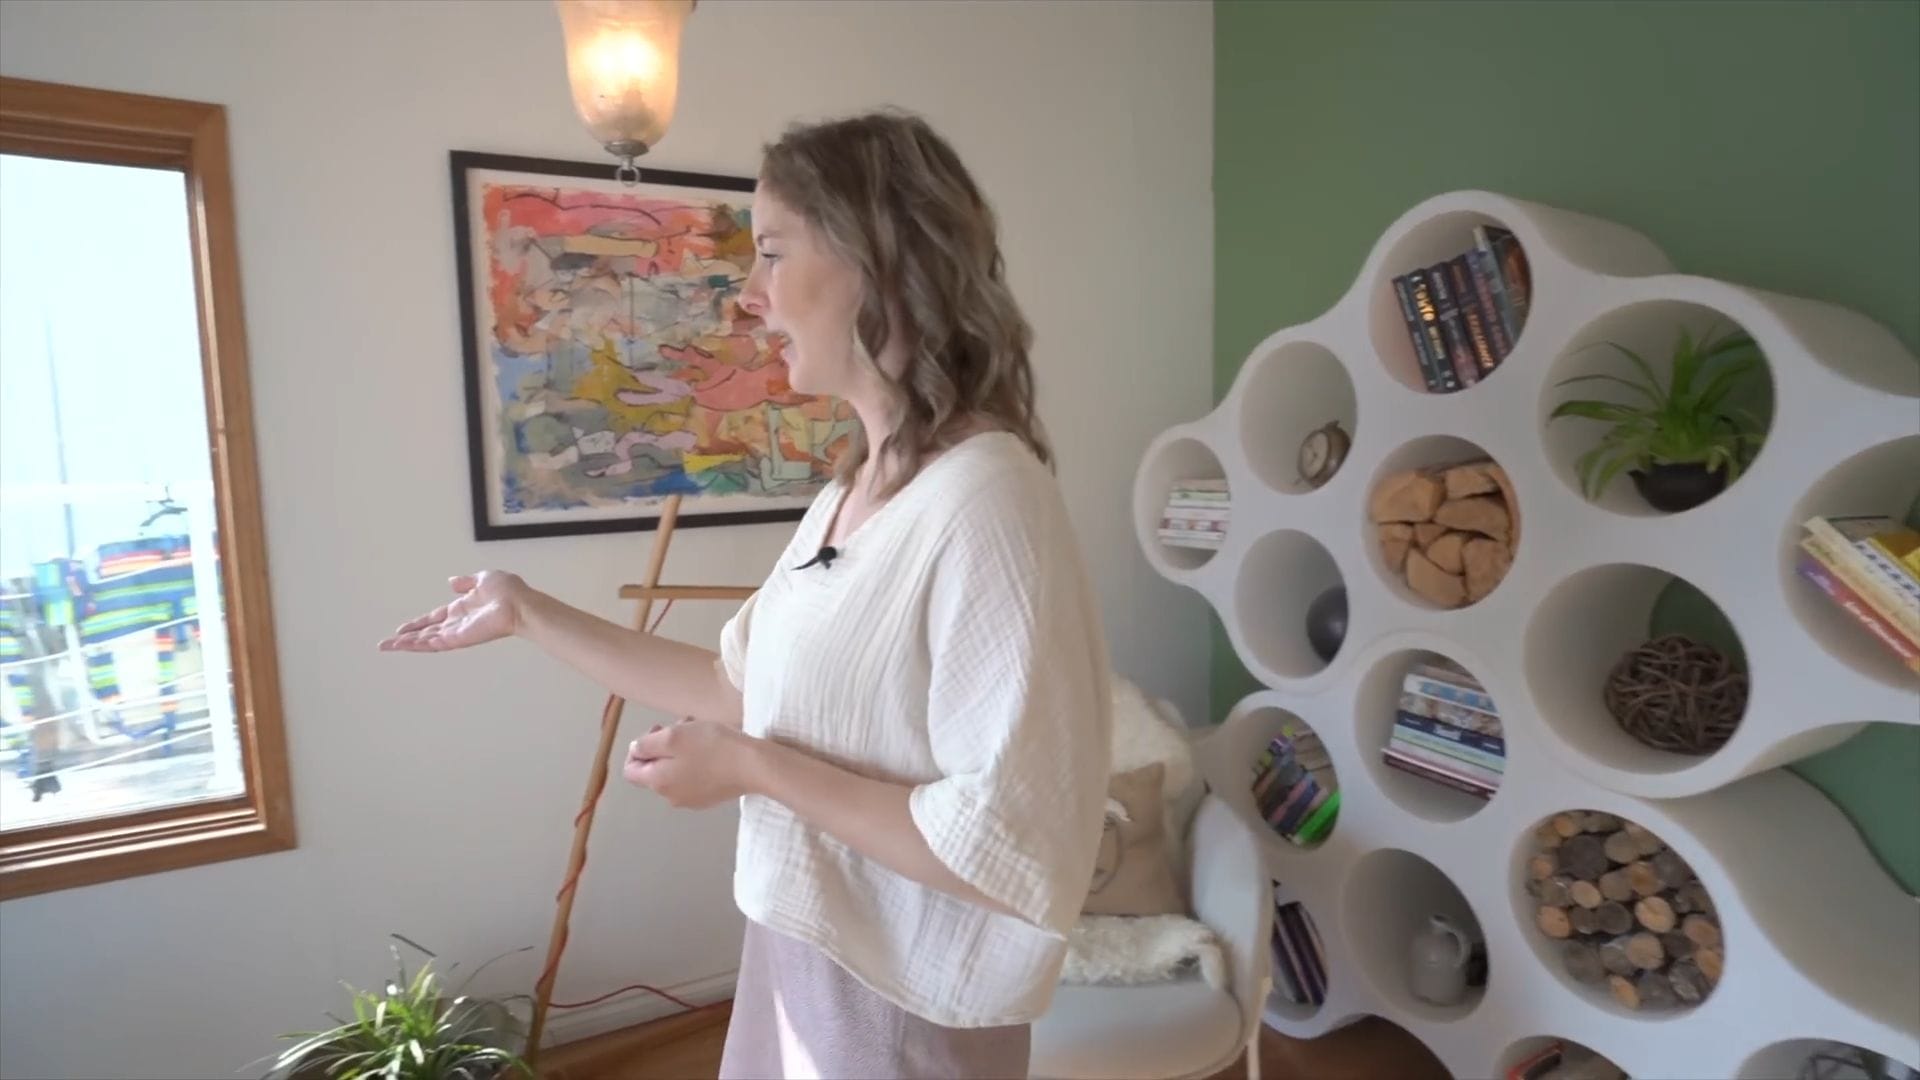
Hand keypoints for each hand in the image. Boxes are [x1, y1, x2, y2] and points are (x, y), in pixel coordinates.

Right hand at [378, 571, 525, 652]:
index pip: (434, 619)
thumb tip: (452, 582)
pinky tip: (403, 645)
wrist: (520, 603)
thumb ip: (466, 582)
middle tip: (386, 644)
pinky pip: (435, 643)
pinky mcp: (460, 638)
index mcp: (461, 610)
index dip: (418, 623)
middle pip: (426, 633)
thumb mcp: (483, 579)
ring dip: (406, 644)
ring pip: (426, 641)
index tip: (401, 629)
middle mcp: (457, 624)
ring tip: (387, 647)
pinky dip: (418, 645)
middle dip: (406, 639)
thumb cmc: (508, 591)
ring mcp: (458, 633)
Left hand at [624, 720, 763, 809]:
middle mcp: (671, 796)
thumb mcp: (673, 737)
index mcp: (658, 782)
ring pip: (675, 770)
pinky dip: (696, 761)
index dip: (638, 748)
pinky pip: (693, 777)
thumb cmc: (712, 747)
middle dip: (664, 745)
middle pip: (655, 768)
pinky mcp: (710, 797)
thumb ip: (646, 744)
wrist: (754, 766)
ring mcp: (692, 799)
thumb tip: (636, 751)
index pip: (631, 770)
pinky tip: (713, 749)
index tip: (659, 731)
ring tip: (701, 732)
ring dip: (682, 750)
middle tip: (683, 726)